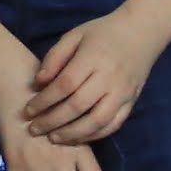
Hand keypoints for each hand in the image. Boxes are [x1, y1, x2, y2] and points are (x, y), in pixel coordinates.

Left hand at [20, 13, 155, 145]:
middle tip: (34, 129)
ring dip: (73, 134)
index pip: (65, 85)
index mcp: (93, 57)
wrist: (141, 32)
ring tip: (53, 139)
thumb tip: (38, 83)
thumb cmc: (102, 33)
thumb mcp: (74, 36)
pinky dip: (94, 135)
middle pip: (78, 106)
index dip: (44, 101)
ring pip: (97, 121)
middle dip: (53, 121)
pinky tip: (77, 138)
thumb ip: (54, 58)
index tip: (28, 111)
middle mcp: (109, 77)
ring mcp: (123, 92)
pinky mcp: (132, 102)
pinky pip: (113, 125)